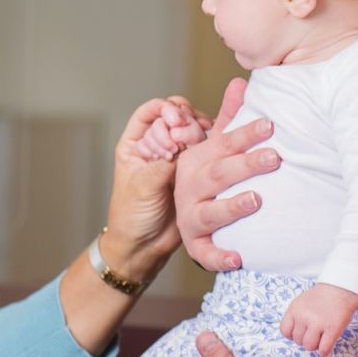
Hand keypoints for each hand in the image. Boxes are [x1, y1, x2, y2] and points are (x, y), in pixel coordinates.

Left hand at [105, 96, 213, 282]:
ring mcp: (176, 158)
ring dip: (202, 129)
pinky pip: (204, 151)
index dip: (164, 109)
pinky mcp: (193, 172)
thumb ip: (159, 167)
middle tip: (193, 128)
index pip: (149, 113)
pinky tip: (225, 142)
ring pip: (192, 132)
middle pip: (174, 117)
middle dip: (186, 117)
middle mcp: (156, 147)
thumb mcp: (141, 190)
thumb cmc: (131, 218)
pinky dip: (214, 144)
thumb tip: (180, 149)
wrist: (144, 247)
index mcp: (135, 145)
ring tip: (209, 135)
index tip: (176, 118)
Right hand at [173, 78, 279, 271]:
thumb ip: (228, 118)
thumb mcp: (213, 148)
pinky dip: (220, 257)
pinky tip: (239, 258)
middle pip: (218, 174)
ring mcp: (191, 216)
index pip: (223, 144)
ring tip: (256, 200)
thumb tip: (240, 80)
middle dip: (245, 165)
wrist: (179, 223)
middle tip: (274, 157)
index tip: (270, 124)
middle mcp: (190, 187)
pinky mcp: (194, 244)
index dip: (245, 134)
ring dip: (232, 206)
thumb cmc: (207, 179)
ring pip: (209, 212)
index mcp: (197, 161)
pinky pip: (205, 253)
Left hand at [281, 283, 357, 356]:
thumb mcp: (301, 302)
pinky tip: (327, 345)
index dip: (293, 334)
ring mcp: (318, 323)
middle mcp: (304, 316)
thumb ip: (295, 317)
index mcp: (294, 309)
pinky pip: (324, 349)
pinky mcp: (332, 329)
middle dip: (306, 339)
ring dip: (316, 345)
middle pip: (298, 341)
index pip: (285, 331)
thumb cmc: (321, 297)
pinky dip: (325, 351)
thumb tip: (293, 335)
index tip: (301, 332)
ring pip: (309, 346)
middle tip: (315, 333)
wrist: (340, 288)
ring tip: (322, 338)